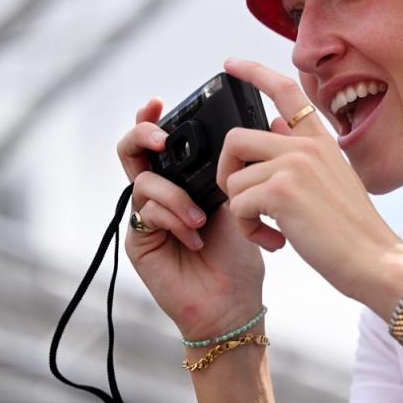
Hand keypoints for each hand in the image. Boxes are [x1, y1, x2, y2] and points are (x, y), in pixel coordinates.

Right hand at [119, 98, 271, 340]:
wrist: (234, 300)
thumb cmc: (240, 252)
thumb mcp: (245, 196)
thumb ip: (244, 161)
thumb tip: (270, 116)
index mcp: (184, 178)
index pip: (160, 140)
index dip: (152, 118)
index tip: (159, 102)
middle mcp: (161, 192)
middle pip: (132, 152)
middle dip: (143, 135)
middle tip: (162, 137)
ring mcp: (146, 215)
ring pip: (143, 181)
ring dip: (175, 194)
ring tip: (202, 217)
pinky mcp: (139, 239)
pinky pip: (146, 212)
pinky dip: (173, 218)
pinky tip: (194, 237)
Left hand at [218, 59, 402, 307]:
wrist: (375, 259)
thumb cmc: (354, 230)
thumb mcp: (332, 178)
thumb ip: (302, 151)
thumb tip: (275, 122)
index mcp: (320, 140)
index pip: (285, 90)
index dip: (253, 72)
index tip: (230, 64)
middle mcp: (306, 145)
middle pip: (235, 139)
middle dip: (228, 174)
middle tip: (243, 201)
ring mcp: (293, 165)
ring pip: (234, 180)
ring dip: (243, 213)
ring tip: (270, 231)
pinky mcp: (281, 191)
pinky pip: (237, 205)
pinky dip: (249, 230)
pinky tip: (276, 242)